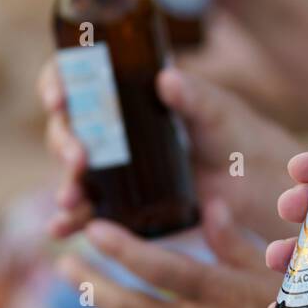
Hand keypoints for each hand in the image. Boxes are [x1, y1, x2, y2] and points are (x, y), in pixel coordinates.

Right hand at [39, 59, 300, 239]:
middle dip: (64, 142)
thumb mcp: (214, 109)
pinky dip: (70, 219)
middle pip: (67, 127)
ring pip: (72, 169)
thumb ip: (194, 95)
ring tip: (69, 199)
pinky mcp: (119, 200)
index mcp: (125, 91)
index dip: (57, 83)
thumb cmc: (230, 130)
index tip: (59, 98)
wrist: (249, 177)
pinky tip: (60, 229)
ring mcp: (111, 165)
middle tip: (78, 158)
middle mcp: (109, 126)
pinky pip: (86, 208)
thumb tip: (167, 79)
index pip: (76, 78)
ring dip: (65, 183)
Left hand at [57, 199, 307, 307]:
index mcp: (226, 296)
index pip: (162, 269)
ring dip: (101, 306)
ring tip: (78, 283)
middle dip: (92, 281)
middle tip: (63, 258)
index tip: (95, 228)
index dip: (124, 249)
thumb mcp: (282, 274)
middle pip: (131, 304)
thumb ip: (237, 243)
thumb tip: (209, 204)